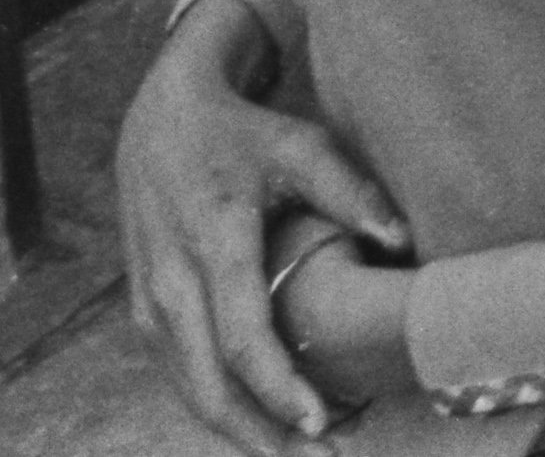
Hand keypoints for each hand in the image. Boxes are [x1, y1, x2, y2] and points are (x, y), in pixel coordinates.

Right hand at [117, 0, 405, 451]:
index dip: (280, 387)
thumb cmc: (242, 134)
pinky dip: (222, 408)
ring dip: (244, 433)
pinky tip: (267, 426)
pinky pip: (183, 376)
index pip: (242, 336)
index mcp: (213, 241)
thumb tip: (401, 242)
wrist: (158, 120)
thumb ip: (351, 192)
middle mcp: (171, 282)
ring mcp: (150, 303)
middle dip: (264, 437)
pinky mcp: (143, 314)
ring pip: (192, 392)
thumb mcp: (299, 145)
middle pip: (211, 386)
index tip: (321, 422)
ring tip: (306, 454)